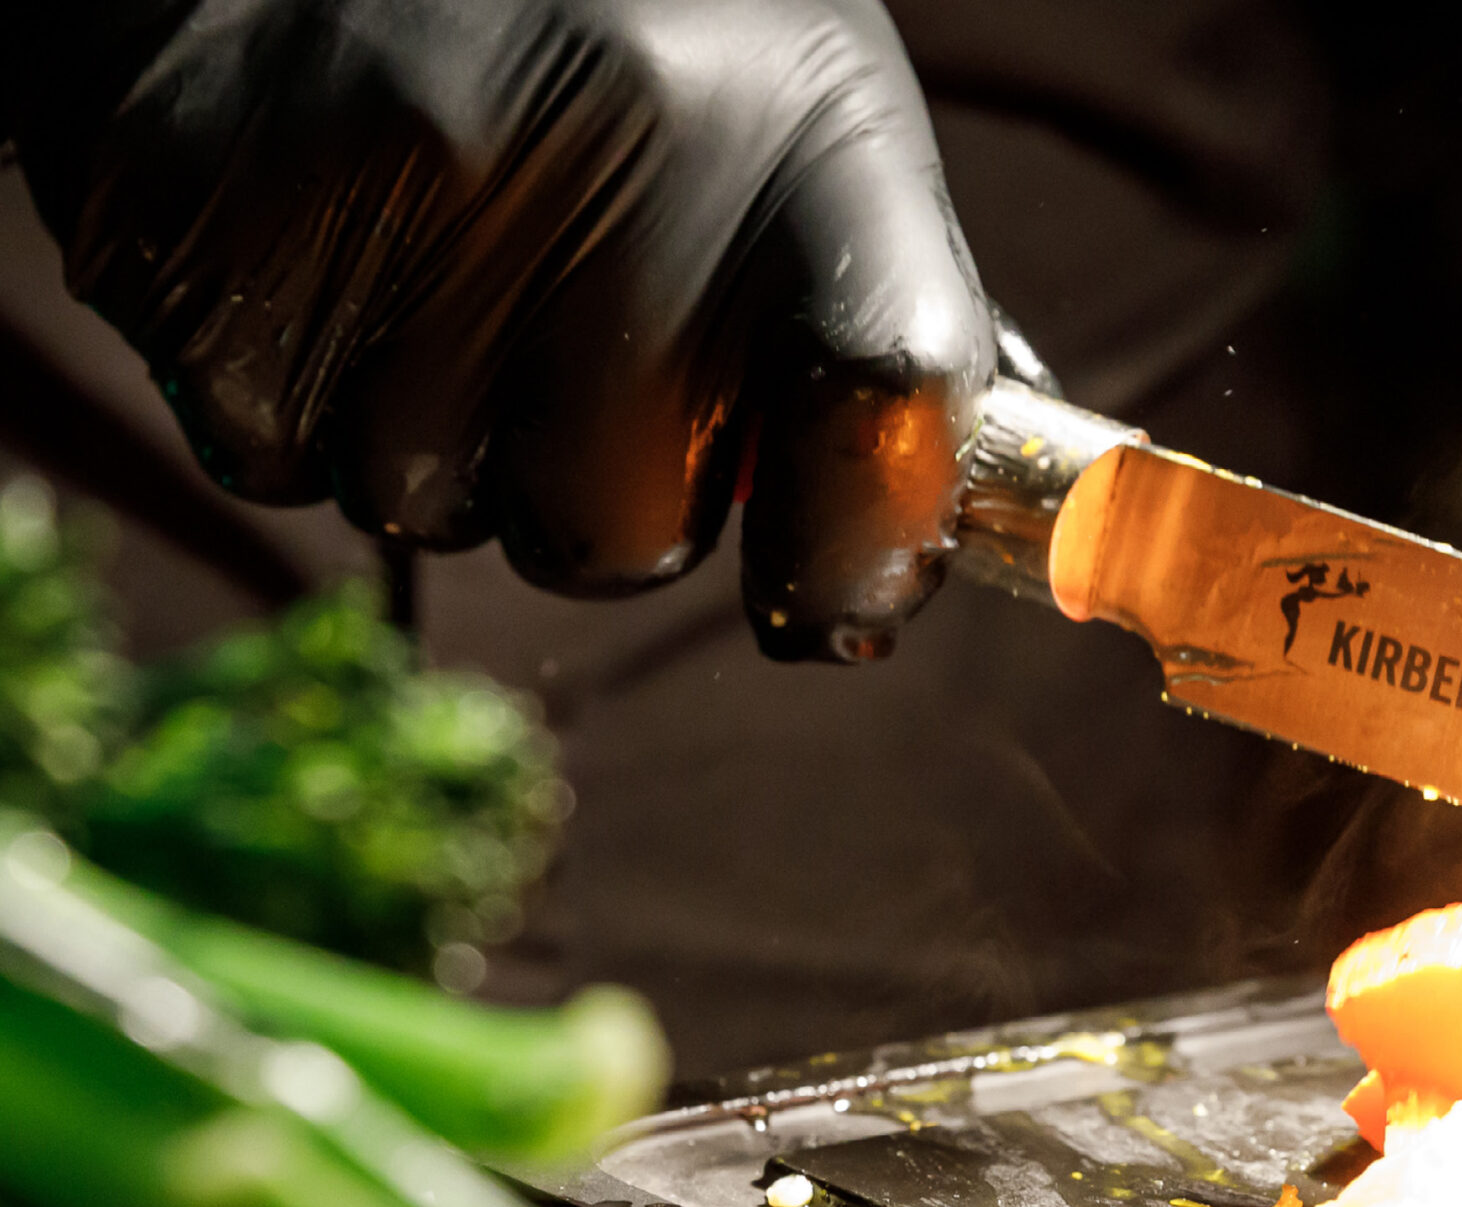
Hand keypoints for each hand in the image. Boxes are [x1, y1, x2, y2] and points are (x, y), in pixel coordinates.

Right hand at [9, 0, 990, 660]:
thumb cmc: (618, 28)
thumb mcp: (801, 118)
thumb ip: (877, 315)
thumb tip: (957, 513)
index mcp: (805, 130)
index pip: (884, 407)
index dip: (859, 552)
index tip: (825, 596)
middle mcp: (619, 146)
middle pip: (616, 536)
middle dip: (595, 503)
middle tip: (565, 353)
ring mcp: (399, 169)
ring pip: (425, 511)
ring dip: (432, 440)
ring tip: (425, 255)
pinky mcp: (207, 201)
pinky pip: (265, 455)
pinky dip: (286, 397)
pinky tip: (312, 247)